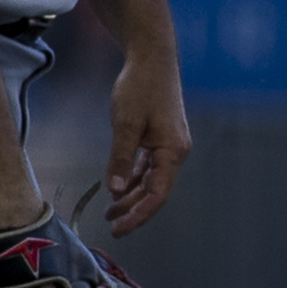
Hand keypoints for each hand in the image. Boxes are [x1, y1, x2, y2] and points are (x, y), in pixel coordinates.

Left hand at [103, 51, 191, 236]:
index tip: (120, 229)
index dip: (139, 215)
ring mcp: (169, 146)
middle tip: (111, 225)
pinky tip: (120, 187)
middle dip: (133, 209)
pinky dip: (135, 178)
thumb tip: (116, 190)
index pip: (157, 194)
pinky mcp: (161, 138)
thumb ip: (121, 159)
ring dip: (132, 196)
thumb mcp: (126, 124)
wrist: (152, 58)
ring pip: (151, 180)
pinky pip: (149, 166)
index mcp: (172, 151)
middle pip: (156, 190)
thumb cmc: (141, 87)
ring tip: (111, 211)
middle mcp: (175, 152)